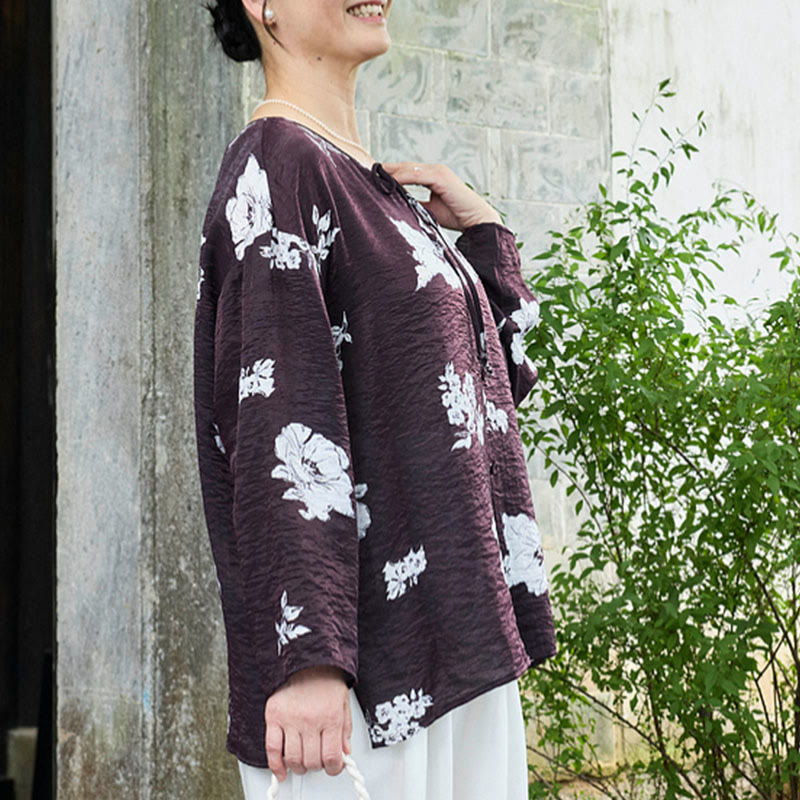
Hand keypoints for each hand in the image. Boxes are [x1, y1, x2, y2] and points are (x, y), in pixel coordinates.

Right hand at [264, 664, 352, 781]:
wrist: (307, 656)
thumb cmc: (326, 678)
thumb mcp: (344, 701)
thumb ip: (345, 729)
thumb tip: (344, 753)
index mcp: (331, 717)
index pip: (332, 757)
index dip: (334, 768)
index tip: (333, 767)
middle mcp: (311, 720)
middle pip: (312, 761)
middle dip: (317, 766)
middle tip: (318, 760)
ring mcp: (290, 719)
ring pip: (293, 759)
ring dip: (299, 767)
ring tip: (303, 762)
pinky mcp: (274, 716)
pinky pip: (272, 748)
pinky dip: (275, 765)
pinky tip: (281, 771)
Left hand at [380, 161, 502, 231]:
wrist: (476, 220)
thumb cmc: (456, 216)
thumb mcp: (430, 210)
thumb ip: (415, 205)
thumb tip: (397, 207)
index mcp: (433, 176)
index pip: (407, 172)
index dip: (390, 174)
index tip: (374, 178)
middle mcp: (435, 170)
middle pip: (405, 167)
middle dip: (386, 170)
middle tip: (366, 172)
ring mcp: (438, 172)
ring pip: (408, 169)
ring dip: (390, 172)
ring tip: (373, 175)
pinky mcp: (440, 177)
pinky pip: (416, 175)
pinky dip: (402, 178)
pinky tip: (389, 182)